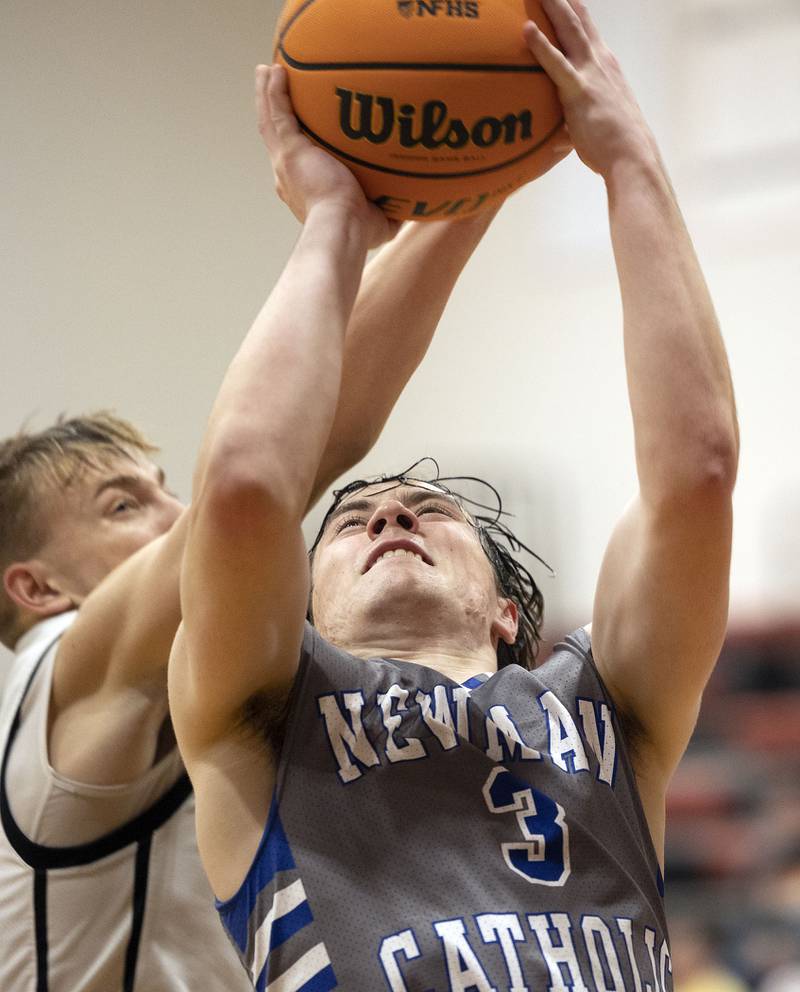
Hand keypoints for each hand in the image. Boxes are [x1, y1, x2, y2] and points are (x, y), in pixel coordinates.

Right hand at [256, 65, 399, 247]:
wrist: (342, 228)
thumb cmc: (359, 233)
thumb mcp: (379, 223)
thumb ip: (391, 211)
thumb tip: (411, 206)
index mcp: (304, 192)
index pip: (298, 165)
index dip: (298, 147)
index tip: (303, 135)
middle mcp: (288, 177)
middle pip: (277, 138)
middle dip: (275, 114)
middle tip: (275, 91)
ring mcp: (285, 163)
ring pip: (271, 122)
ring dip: (266, 96)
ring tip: (267, 71)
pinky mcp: (289, 151)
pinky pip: (277, 114)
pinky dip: (273, 92)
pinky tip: (275, 70)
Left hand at [523, 0, 659, 178]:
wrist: (631, 154)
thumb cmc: (614, 145)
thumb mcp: (597, 122)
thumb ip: (577, 119)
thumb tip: (561, 136)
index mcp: (605, 66)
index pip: (589, 30)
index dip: (576, 11)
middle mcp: (599, 61)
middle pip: (578, 21)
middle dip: (562, 0)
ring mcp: (590, 72)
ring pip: (568, 29)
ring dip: (553, 6)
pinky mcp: (578, 90)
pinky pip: (556, 63)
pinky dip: (541, 45)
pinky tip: (527, 29)